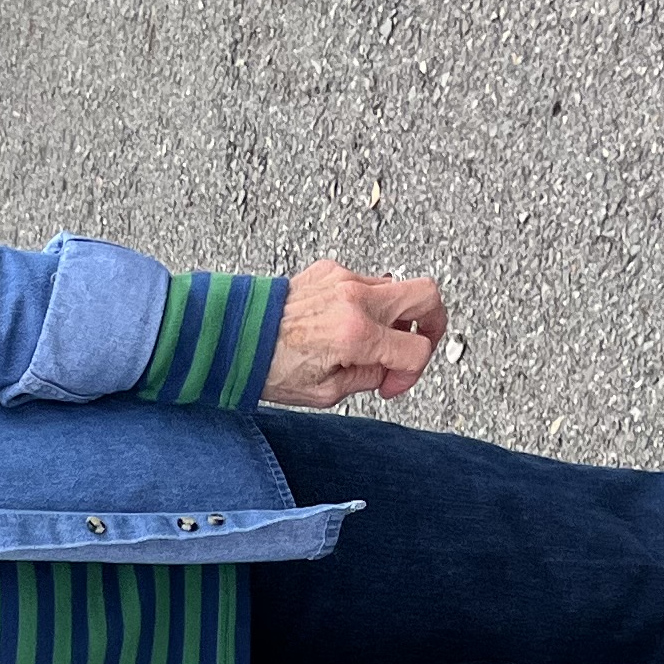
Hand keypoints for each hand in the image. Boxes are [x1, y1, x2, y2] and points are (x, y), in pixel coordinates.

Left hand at [260, 258, 446, 405]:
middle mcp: (355, 298)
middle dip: (432, 324)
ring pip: (395, 289)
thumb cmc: (267, 367)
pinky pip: (364, 284)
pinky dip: (363, 305)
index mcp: (356, 333)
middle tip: (414, 347)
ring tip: (367, 345)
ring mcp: (343, 279)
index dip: (411, 375)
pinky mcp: (329, 270)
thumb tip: (385, 368)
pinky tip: (340, 327)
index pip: (417, 349)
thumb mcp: (324, 393)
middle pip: (427, 295)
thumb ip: (366, 378)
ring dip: (392, 317)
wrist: (230, 336)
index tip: (390, 386)